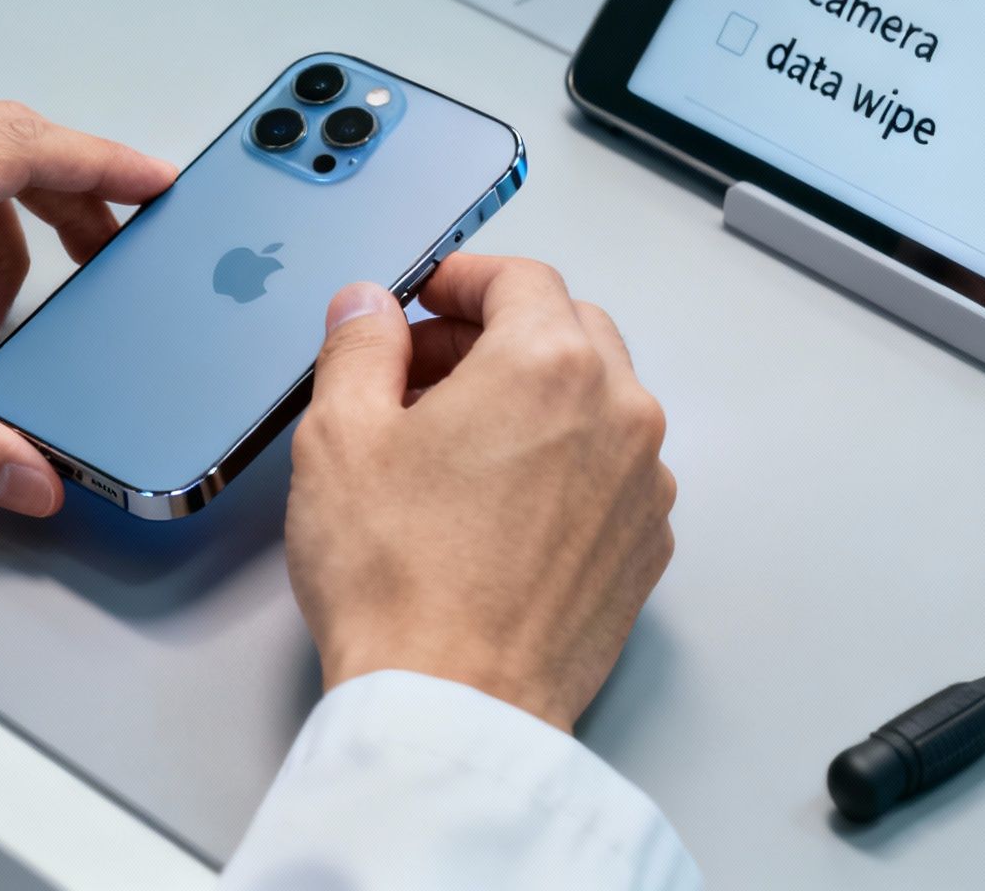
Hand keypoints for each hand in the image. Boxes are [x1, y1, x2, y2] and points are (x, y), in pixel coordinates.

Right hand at [286, 254, 676, 730]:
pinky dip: (562, 464)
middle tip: (424, 372)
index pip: (520, 279)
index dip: (462, 279)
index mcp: (549, 364)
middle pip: (568, 331)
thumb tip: (369, 309)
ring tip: (453, 447)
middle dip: (496, 336)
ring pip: (595, 403)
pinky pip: (609, 472)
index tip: (426, 299)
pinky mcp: (645, 548)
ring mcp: (643, 485)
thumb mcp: (339, 436)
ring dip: (532, 400)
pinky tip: (496, 505)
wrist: (452, 706)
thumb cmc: (400, 582)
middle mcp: (618, 414)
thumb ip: (359, 346)